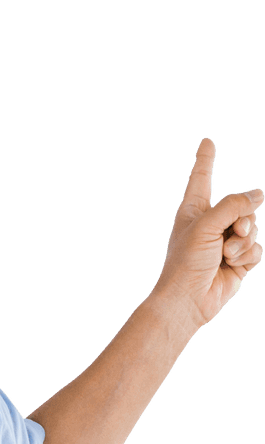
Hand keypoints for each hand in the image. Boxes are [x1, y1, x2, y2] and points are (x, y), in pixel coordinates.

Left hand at [151, 137, 261, 328]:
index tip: (207, 142)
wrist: (188, 301)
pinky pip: (256, 249)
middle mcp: (210, 223)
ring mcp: (225, 242)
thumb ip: (233, 204)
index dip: (206, 159)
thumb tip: (259, 194)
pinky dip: (247, 257)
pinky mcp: (237, 261)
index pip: (202, 177)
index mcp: (193, 210)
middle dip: (243, 220)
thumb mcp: (206, 224)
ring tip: (225, 254)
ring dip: (243, 242)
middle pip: (242, 206)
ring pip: (253, 228)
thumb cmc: (186, 262)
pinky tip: (232, 266)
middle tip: (230, 235)